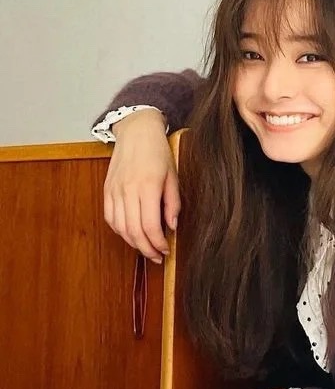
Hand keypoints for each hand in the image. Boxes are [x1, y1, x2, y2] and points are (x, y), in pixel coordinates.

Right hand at [103, 109, 179, 262]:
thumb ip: (173, 203)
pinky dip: (120, 230)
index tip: (166, 250)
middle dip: (146, 249)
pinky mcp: (107, 190)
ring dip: (133, 243)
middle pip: (133, 231)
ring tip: (146, 248)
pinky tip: (131, 234)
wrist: (136, 132)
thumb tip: (172, 227)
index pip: (149, 226)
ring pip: (120, 227)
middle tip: (158, 256)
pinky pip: (110, 217)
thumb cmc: (158, 152)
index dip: (158, 243)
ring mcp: (114, 191)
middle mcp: (127, 190)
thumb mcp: (174, 176)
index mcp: (147, 187)